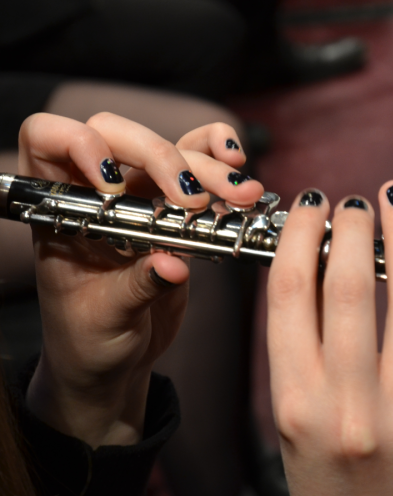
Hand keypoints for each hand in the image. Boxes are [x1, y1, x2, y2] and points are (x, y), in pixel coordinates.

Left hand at [20, 112, 263, 447]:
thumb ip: (136, 287)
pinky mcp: (175, 206)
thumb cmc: (89, 339)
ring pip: (170, 147)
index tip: (114, 186)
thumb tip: (171, 263)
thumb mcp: (105, 318)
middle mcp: (96, 191)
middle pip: (119, 134)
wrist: (114, 360)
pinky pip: (199, 163)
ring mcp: (139, 194)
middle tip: (192, 200)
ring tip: (242, 194)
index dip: (78, 143)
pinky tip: (240, 173)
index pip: (47, 140)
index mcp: (59, 209)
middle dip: (161, 156)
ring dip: (209, 165)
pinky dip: (221, 159)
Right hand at [267, 183, 392, 495]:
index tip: (311, 209)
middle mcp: (351, 404)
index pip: (290, 292)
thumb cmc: (328, 479)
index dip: (301, 235)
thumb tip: (317, 263)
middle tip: (353, 204)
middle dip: (351, 226)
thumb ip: (300, 342)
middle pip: (347, 284)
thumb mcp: (292, 413)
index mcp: (296, 401)